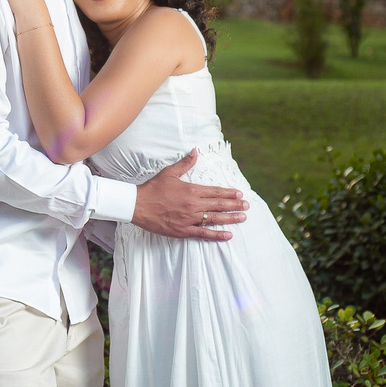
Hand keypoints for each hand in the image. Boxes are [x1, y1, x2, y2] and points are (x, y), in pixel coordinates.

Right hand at [131, 149, 248, 240]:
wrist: (138, 205)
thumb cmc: (153, 188)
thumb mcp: (169, 173)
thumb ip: (185, 163)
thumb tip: (195, 151)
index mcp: (191, 190)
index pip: (215, 191)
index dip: (229, 193)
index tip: (239, 194)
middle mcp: (193, 205)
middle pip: (219, 205)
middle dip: (235, 205)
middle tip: (247, 206)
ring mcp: (189, 219)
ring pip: (215, 219)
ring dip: (231, 218)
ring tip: (242, 218)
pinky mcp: (183, 230)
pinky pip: (203, 233)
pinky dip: (217, 235)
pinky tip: (228, 235)